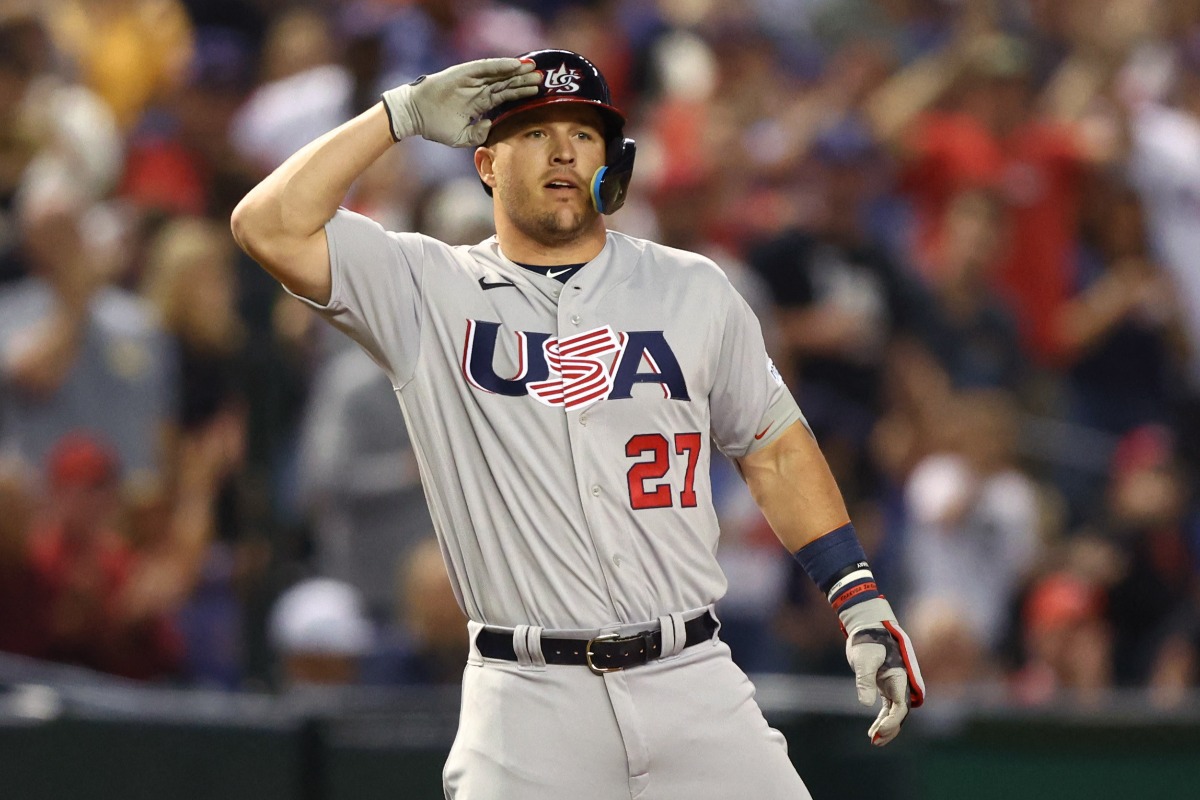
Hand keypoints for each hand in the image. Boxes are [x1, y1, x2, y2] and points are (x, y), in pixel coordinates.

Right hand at [381, 58, 540, 146]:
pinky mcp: (464, 73)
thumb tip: (491, 125)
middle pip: (507, 84)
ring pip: (500, 74)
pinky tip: (516, 64)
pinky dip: (501, 65)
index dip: (521, 95)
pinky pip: (486, 67)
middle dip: (524, 82)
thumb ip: (478, 134)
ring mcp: (472, 80)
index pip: (505, 97)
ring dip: (517, 71)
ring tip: (534, 68)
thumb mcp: (461, 137)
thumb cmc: (435, 126)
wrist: (415, 115)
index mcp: (480, 104)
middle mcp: (478, 89)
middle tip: (544, 79)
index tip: (538, 94)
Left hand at [845, 621, 924, 745]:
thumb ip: (865, 680)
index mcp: (900, 676)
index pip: (901, 705)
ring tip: (873, 740)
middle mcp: (901, 683)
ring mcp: (894, 685)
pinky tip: (874, 730)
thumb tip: (867, 704)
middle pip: (900, 712)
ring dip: (886, 727)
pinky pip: (888, 707)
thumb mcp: (864, 659)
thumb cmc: (867, 640)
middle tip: (875, 740)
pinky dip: (882, 719)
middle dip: (890, 728)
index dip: (893, 720)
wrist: (868, 626)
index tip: (880, 730)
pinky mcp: (885, 686)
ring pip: (895, 712)